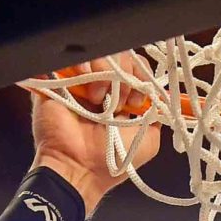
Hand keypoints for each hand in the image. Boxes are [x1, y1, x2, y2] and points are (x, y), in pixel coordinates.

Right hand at [30, 54, 161, 211]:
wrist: (79, 168)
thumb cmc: (112, 161)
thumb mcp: (149, 142)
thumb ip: (157, 117)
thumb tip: (162, 97)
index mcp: (121, 96)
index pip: (136, 67)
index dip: (141, 77)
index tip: (138, 101)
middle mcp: (101, 84)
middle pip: (120, 55)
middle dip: (125, 75)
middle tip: (119, 104)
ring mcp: (80, 80)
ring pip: (100, 52)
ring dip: (106, 74)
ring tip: (97, 100)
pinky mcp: (58, 78)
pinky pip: (73, 56)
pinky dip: (84, 66)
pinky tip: (86, 87)